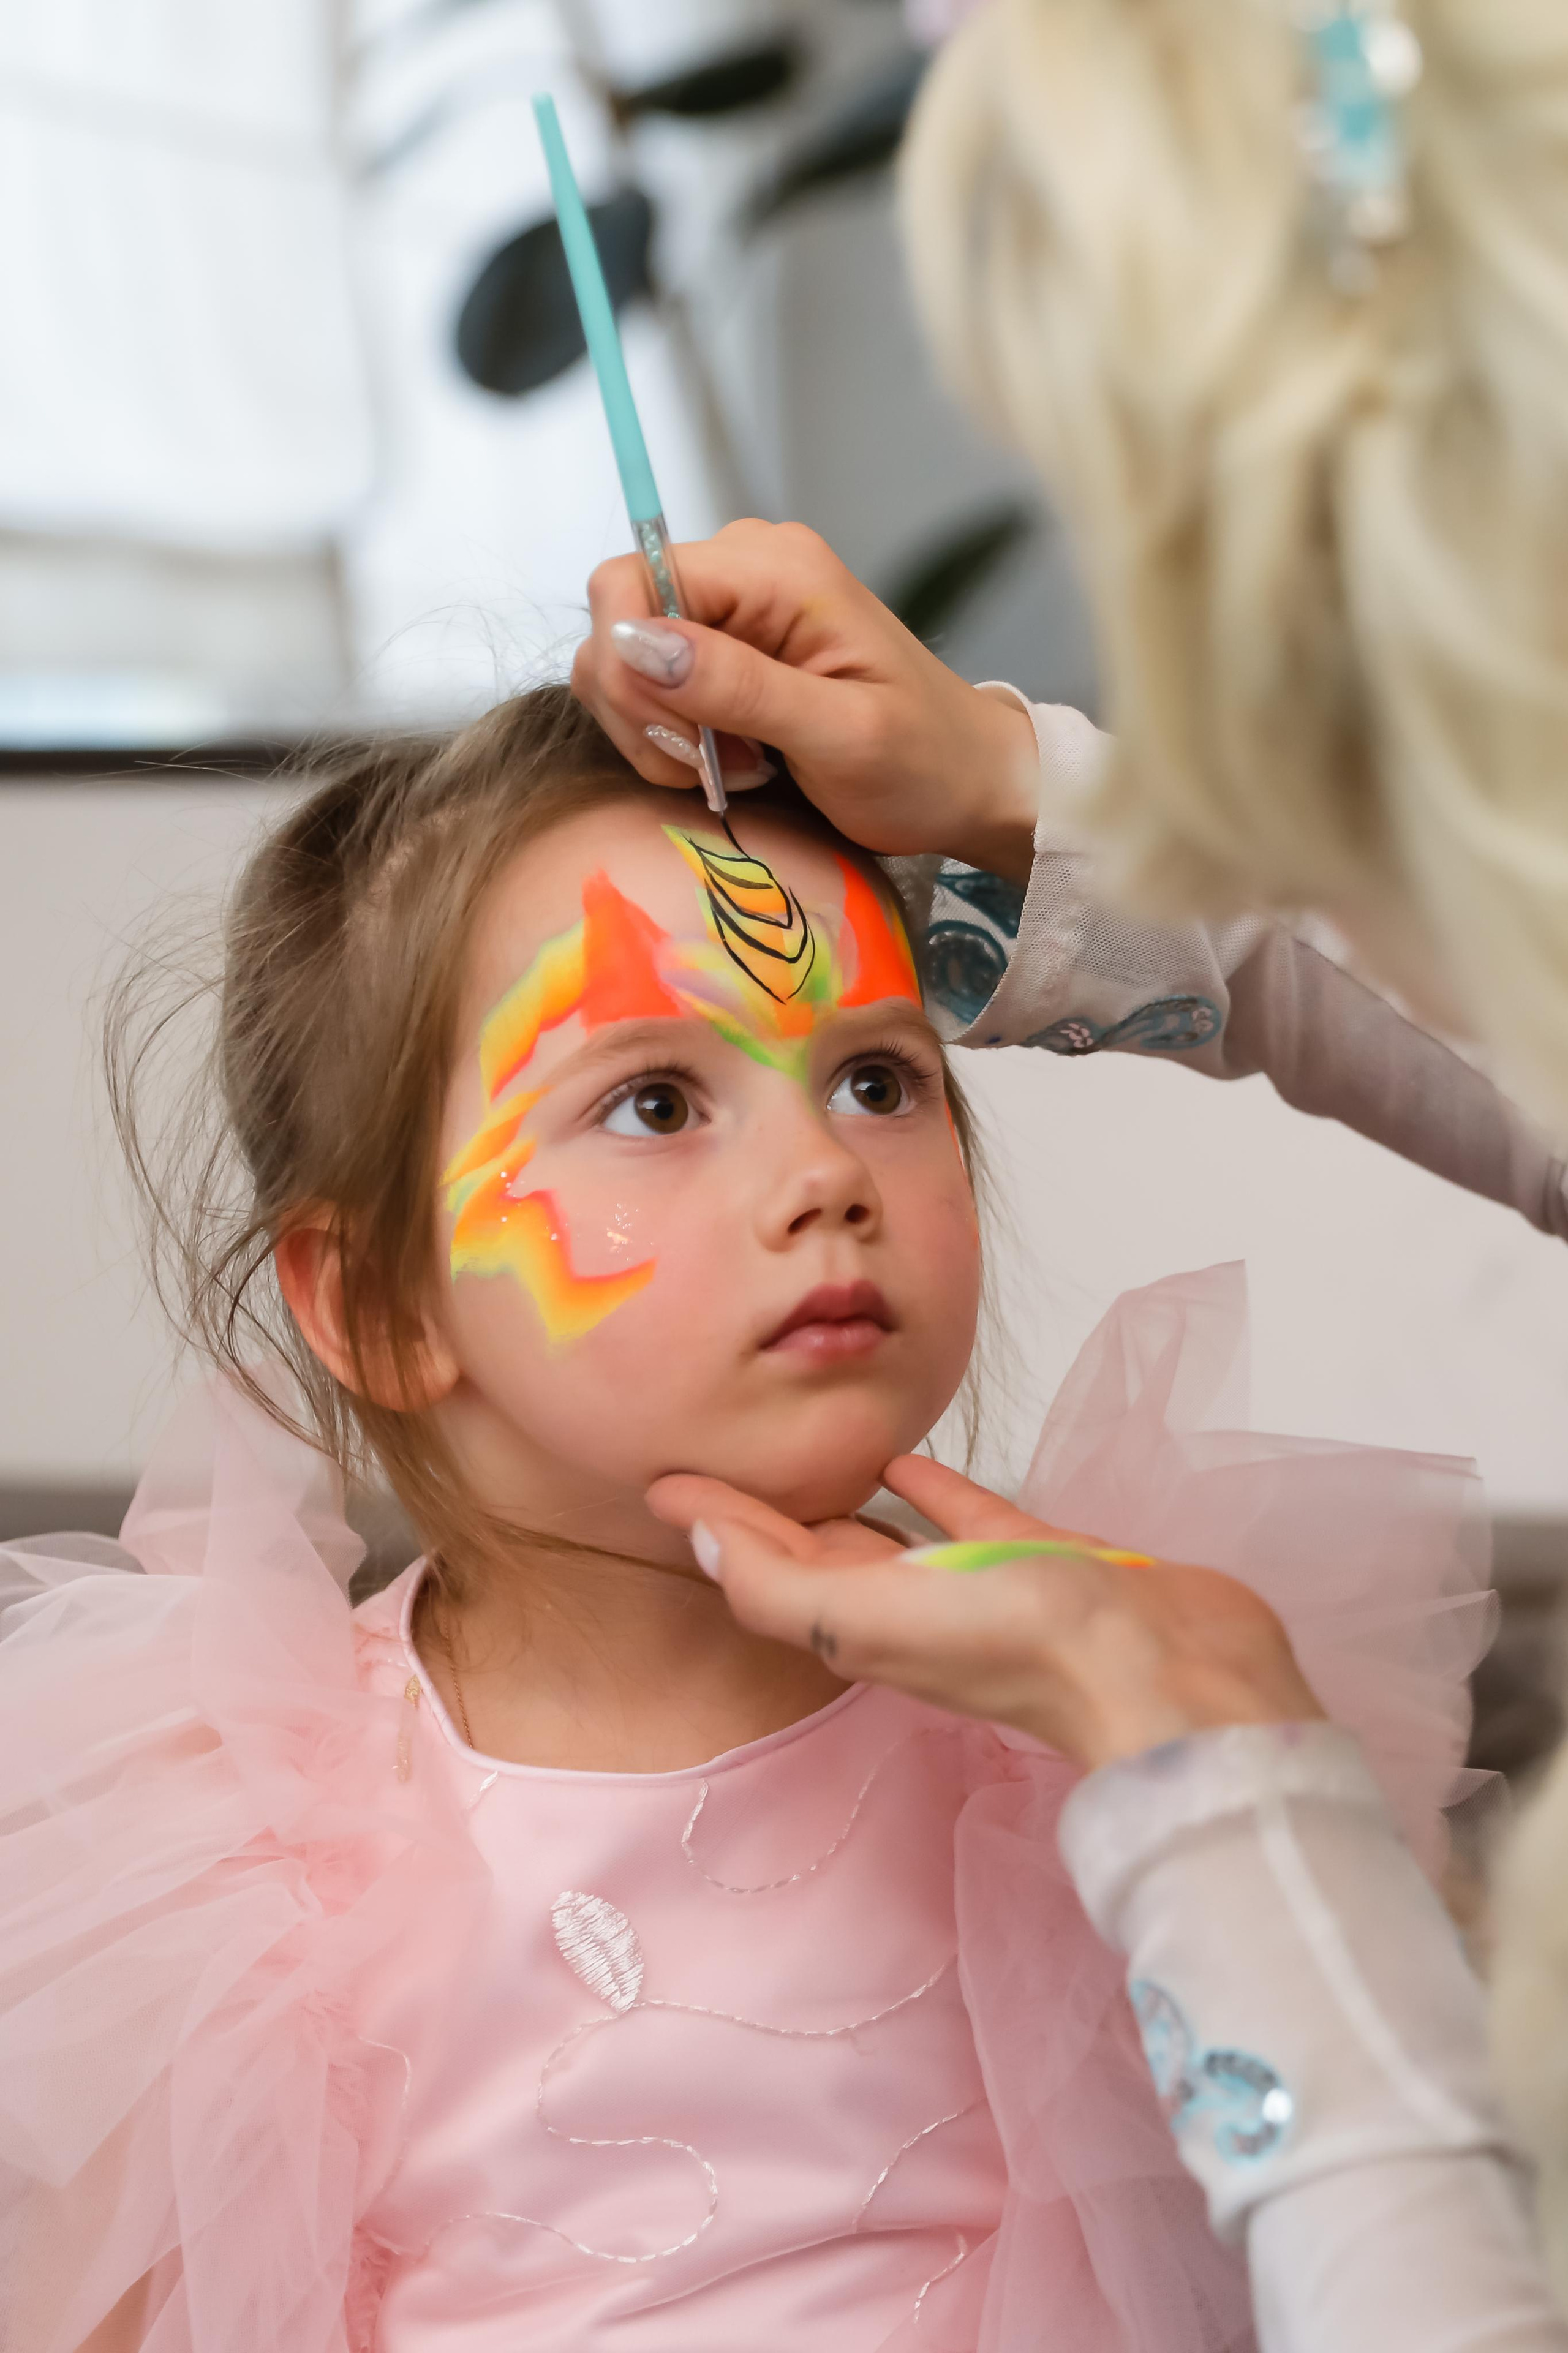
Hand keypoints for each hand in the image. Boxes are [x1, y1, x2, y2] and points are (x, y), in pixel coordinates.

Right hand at [571, 519, 1040, 883]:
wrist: (968, 782)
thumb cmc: (924, 761)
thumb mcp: (840, 734)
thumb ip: (737, 685)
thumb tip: (635, 641)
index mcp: (775, 567)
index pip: (629, 580)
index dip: (626, 665)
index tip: (686, 741)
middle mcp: (745, 569)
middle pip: (617, 621)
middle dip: (644, 709)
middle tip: (718, 765)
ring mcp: (732, 607)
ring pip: (624, 660)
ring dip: (660, 731)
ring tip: (740, 765)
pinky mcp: (725, 647)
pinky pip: (651, 684)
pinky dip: (674, 735)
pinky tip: (735, 759)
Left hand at [646, 1452, 1324, 1772]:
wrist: (1169, 1674)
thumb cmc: (1026, 1647)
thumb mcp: (877, 1618)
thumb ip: (782, 1584)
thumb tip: (697, 1536)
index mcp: (863, 1631)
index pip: (765, 1571)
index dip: (716, 1528)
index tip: (662, 1480)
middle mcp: (910, 1613)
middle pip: (813, 1557)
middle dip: (765, 1515)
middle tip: (721, 1456)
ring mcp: (977, 1588)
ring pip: (886, 1537)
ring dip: (843, 1501)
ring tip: (805, 1451)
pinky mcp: (1039, 1561)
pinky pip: (965, 1516)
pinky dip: (927, 1488)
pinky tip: (902, 1454)